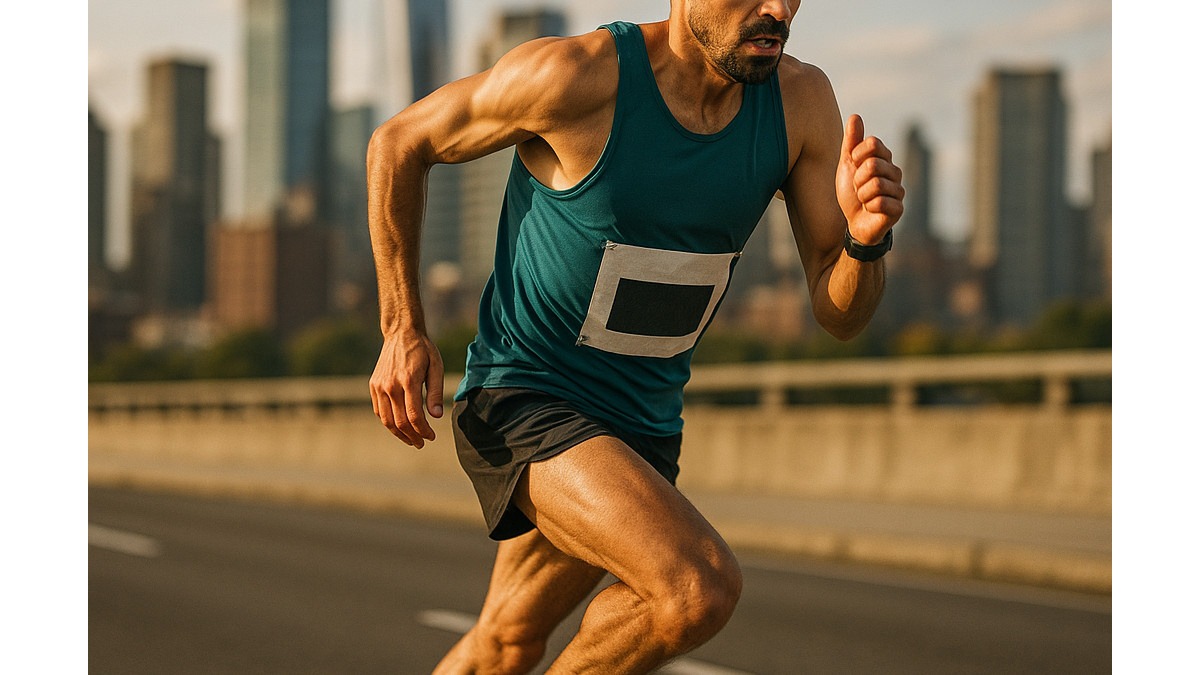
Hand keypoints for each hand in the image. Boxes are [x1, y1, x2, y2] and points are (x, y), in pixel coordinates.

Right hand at [369, 330, 444, 447]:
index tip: (431, 436)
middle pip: (399, 422)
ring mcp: (379, 386)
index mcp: (408, 380)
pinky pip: (379, 411)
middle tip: (422, 443)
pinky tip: (399, 426)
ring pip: (386, 420)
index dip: (423, 431)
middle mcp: (390, 385)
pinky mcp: (373, 385)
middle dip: (412, 436)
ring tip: (411, 440)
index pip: (414, 416)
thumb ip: (435, 392)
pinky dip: (388, 423)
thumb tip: (436, 416)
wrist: (401, 333)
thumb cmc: (422, 350)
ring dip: (399, 434)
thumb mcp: (436, 367)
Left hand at [836, 114, 904, 245]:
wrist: (853, 222)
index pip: (872, 143)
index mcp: (884, 159)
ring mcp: (899, 190)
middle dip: (858, 179)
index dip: (857, 155)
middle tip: (858, 188)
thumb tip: (855, 116)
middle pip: (873, 164)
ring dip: (862, 194)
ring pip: (876, 184)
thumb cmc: (851, 193)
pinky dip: (869, 207)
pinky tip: (871, 210)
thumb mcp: (847, 164)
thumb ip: (851, 141)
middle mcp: (895, 172)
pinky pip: (880, 202)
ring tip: (864, 200)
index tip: (853, 166)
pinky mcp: (899, 209)